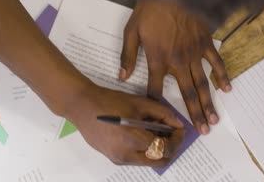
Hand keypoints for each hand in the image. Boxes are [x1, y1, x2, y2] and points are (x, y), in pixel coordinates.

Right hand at [70, 84, 185, 166]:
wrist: (82, 106)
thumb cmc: (110, 101)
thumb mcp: (140, 103)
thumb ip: (163, 114)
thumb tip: (177, 124)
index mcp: (133, 140)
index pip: (165, 149)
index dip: (177, 140)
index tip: (181, 130)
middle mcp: (126, 155)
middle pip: (159, 160)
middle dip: (171, 148)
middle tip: (173, 134)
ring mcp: (119, 159)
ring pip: (148, 161)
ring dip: (158, 150)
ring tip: (159, 133)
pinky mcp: (113, 158)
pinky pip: (137, 159)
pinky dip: (146, 150)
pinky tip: (145, 135)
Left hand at [119, 0, 230, 134]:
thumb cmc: (150, 8)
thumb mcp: (132, 30)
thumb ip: (128, 55)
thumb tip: (123, 76)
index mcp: (158, 59)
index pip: (155, 88)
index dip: (157, 104)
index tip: (162, 119)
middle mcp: (177, 61)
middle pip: (186, 93)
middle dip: (194, 113)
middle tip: (203, 131)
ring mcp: (194, 53)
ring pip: (203, 83)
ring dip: (209, 102)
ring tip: (214, 120)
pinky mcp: (205, 43)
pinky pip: (216, 62)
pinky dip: (222, 76)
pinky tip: (227, 89)